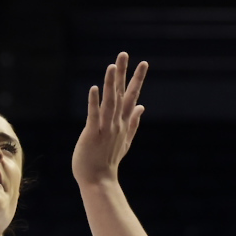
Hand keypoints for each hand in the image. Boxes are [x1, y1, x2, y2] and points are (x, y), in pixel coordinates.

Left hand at [73, 52, 146, 188]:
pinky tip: (94, 88)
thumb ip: (133, 122)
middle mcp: (116, 122)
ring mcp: (105, 128)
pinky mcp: (92, 134)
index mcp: (123, 122)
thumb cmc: (109, 160)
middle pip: (121, 94)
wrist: (99, 180)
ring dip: (111, 84)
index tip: (143, 62)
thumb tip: (141, 106)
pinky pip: (94, 115)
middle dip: (124, 74)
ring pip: (109, 102)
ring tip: (112, 66)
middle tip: (124, 54)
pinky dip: (94, 102)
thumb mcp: (125, 140)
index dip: (137, 79)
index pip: (132, 96)